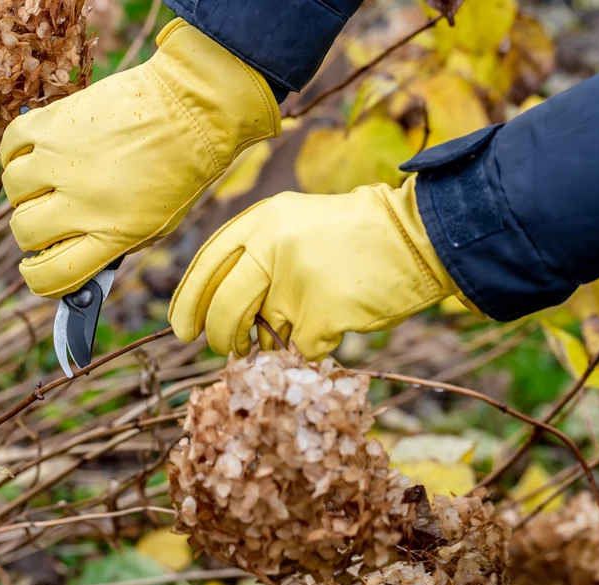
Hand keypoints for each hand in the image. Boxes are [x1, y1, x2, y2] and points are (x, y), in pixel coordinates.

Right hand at [0, 18, 279, 298]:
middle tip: (48, 217)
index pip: (51, 275)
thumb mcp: (157, 225)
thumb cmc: (180, 169)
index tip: (38, 268)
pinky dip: (17, 152)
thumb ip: (112, 245)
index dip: (38, 277)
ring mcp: (64, 161)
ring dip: (25, 190)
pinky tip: (37, 153)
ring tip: (47, 179)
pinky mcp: (55, 123)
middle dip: (32, 233)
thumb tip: (70, 254)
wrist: (193, 106)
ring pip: (13, 190)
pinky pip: (11, 145)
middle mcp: (82, 201)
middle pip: (25, 233)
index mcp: (112, 234)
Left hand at [169, 178, 466, 358]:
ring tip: (292, 326)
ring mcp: (297, 282)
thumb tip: (215, 309)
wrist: (417, 236)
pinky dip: (314, 345)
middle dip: (220, 335)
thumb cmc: (354, 235)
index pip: (206, 265)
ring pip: (263, 332)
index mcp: (261, 221)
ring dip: (272, 340)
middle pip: (224, 306)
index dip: (188, 302)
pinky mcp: (322, 314)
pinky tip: (335, 320)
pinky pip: (302, 348)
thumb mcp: (294, 224)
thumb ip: (255, 256)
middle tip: (225, 347)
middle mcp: (272, 247)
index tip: (181, 328)